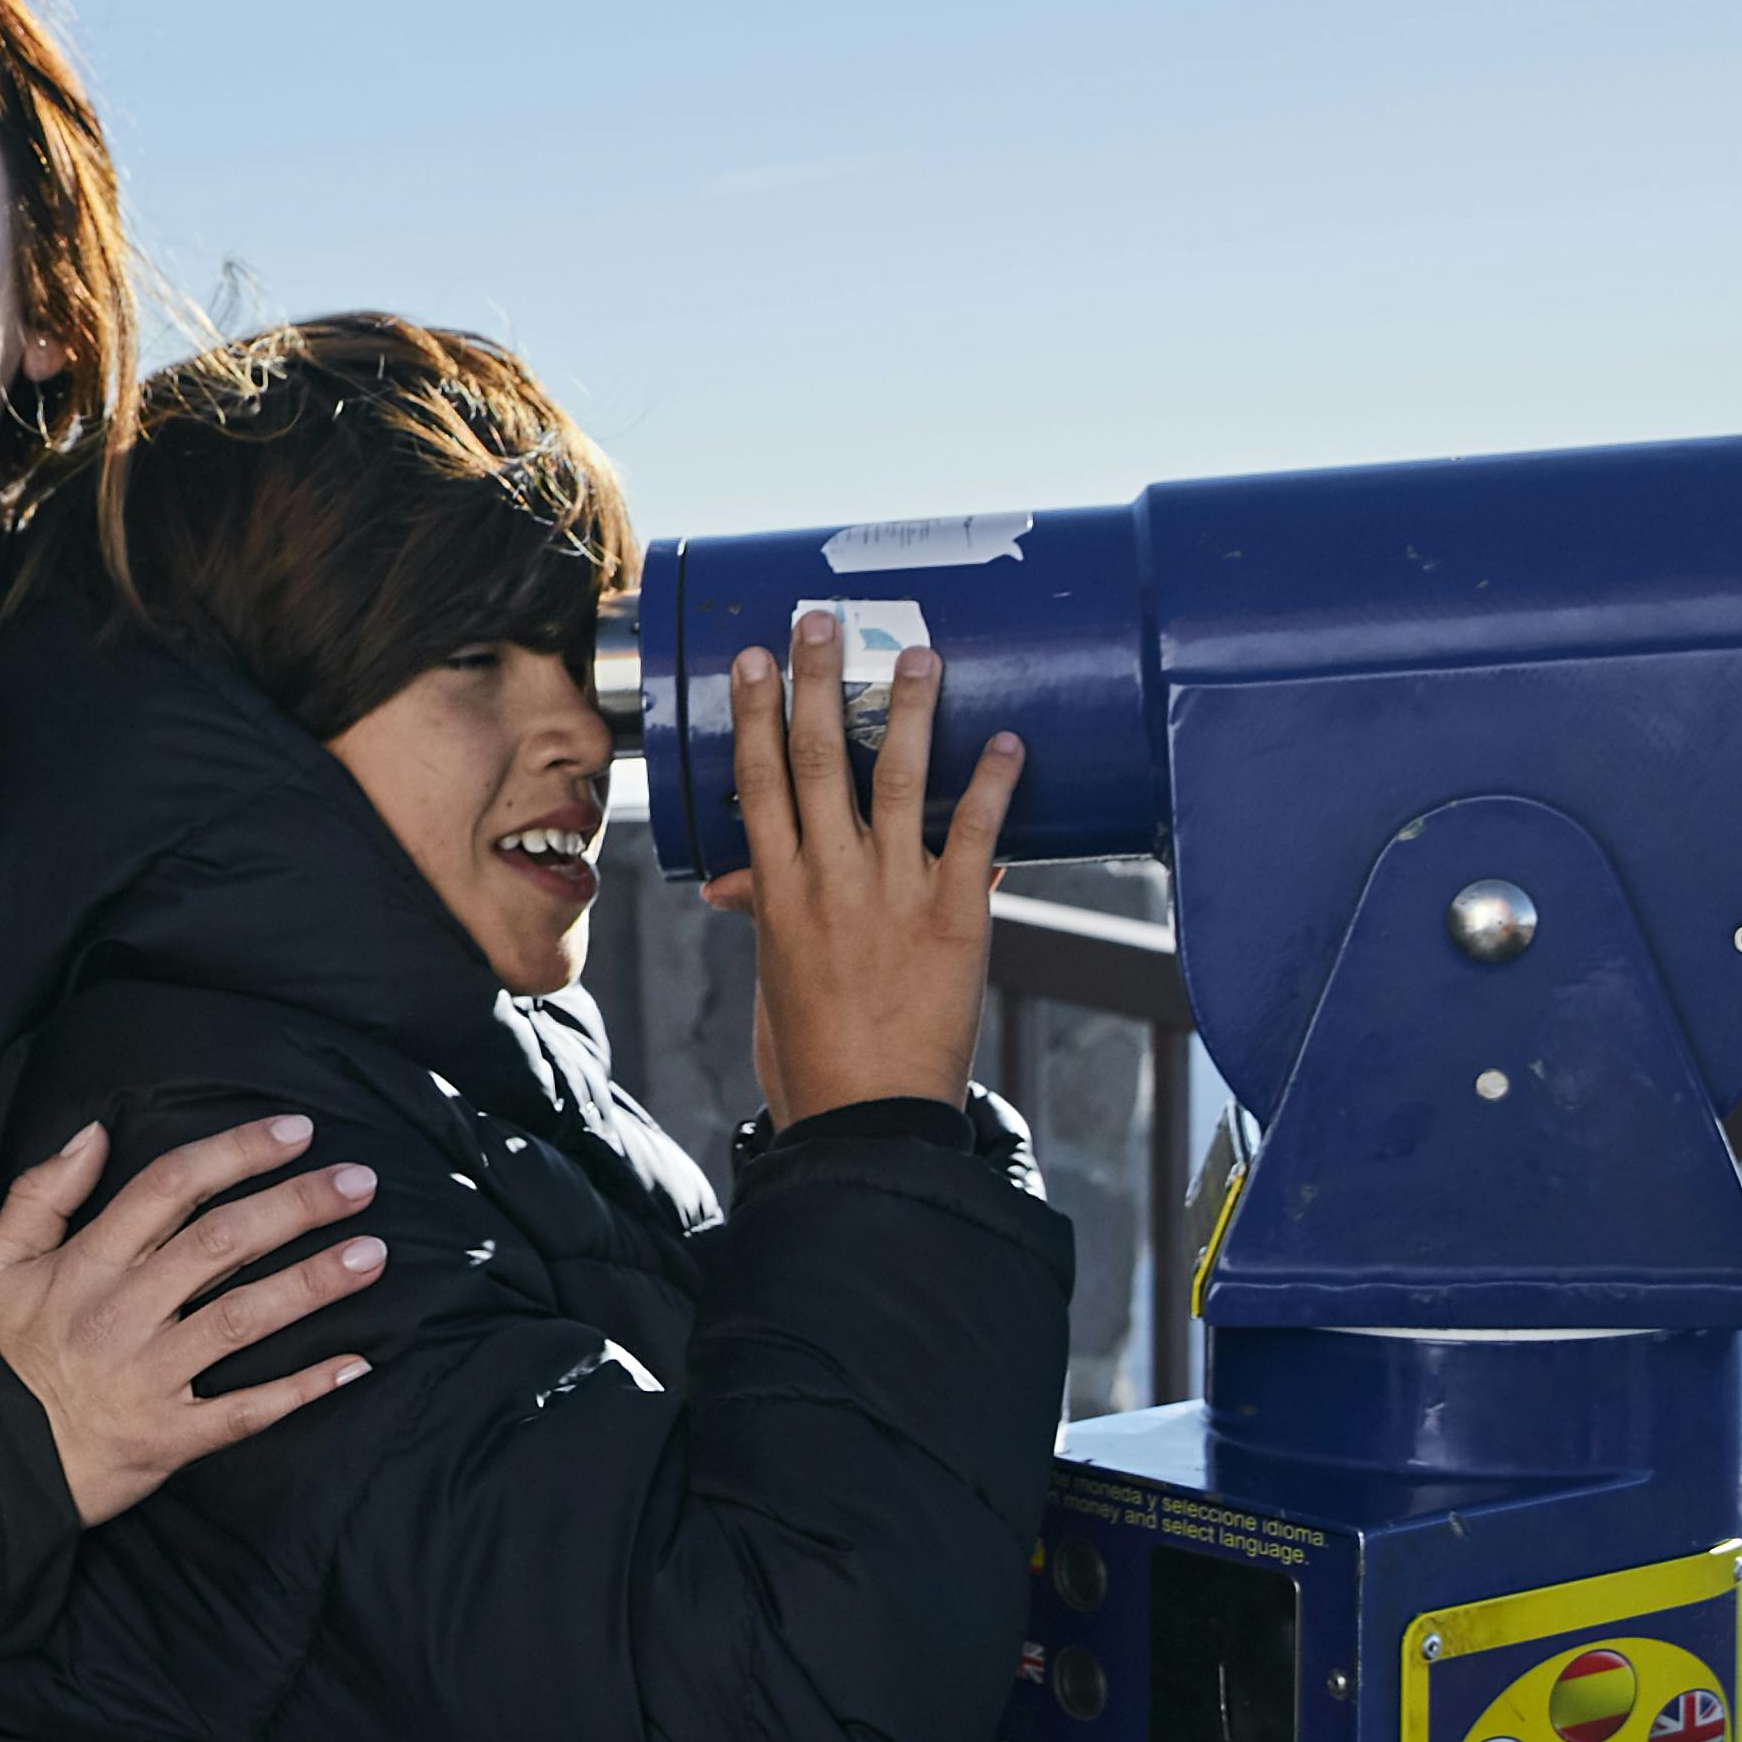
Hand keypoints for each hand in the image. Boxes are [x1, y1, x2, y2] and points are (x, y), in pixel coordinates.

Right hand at [0, 1113, 381, 1523]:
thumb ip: (39, 1193)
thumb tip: (91, 1132)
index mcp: (88, 1264)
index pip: (171, 1187)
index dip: (237, 1152)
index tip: (295, 1130)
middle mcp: (126, 1311)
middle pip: (222, 1243)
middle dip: (297, 1206)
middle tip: (360, 1180)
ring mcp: (152, 1375)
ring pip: (243, 1318)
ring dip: (313, 1284)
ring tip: (373, 1255)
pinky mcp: (171, 1436)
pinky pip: (245, 1411)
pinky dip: (301, 1389)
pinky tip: (355, 1365)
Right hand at [722, 606, 1021, 1122]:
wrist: (869, 1118)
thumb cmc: (812, 1056)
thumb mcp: (772, 977)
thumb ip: (765, 916)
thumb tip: (732, 885)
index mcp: (777, 891)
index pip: (758, 781)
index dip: (754, 713)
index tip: (753, 660)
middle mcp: (829, 879)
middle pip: (815, 760)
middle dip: (816, 684)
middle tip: (820, 622)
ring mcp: (893, 895)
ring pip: (895, 781)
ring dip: (907, 712)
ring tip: (917, 656)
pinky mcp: (954, 918)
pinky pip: (977, 837)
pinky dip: (993, 786)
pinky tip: (1008, 741)